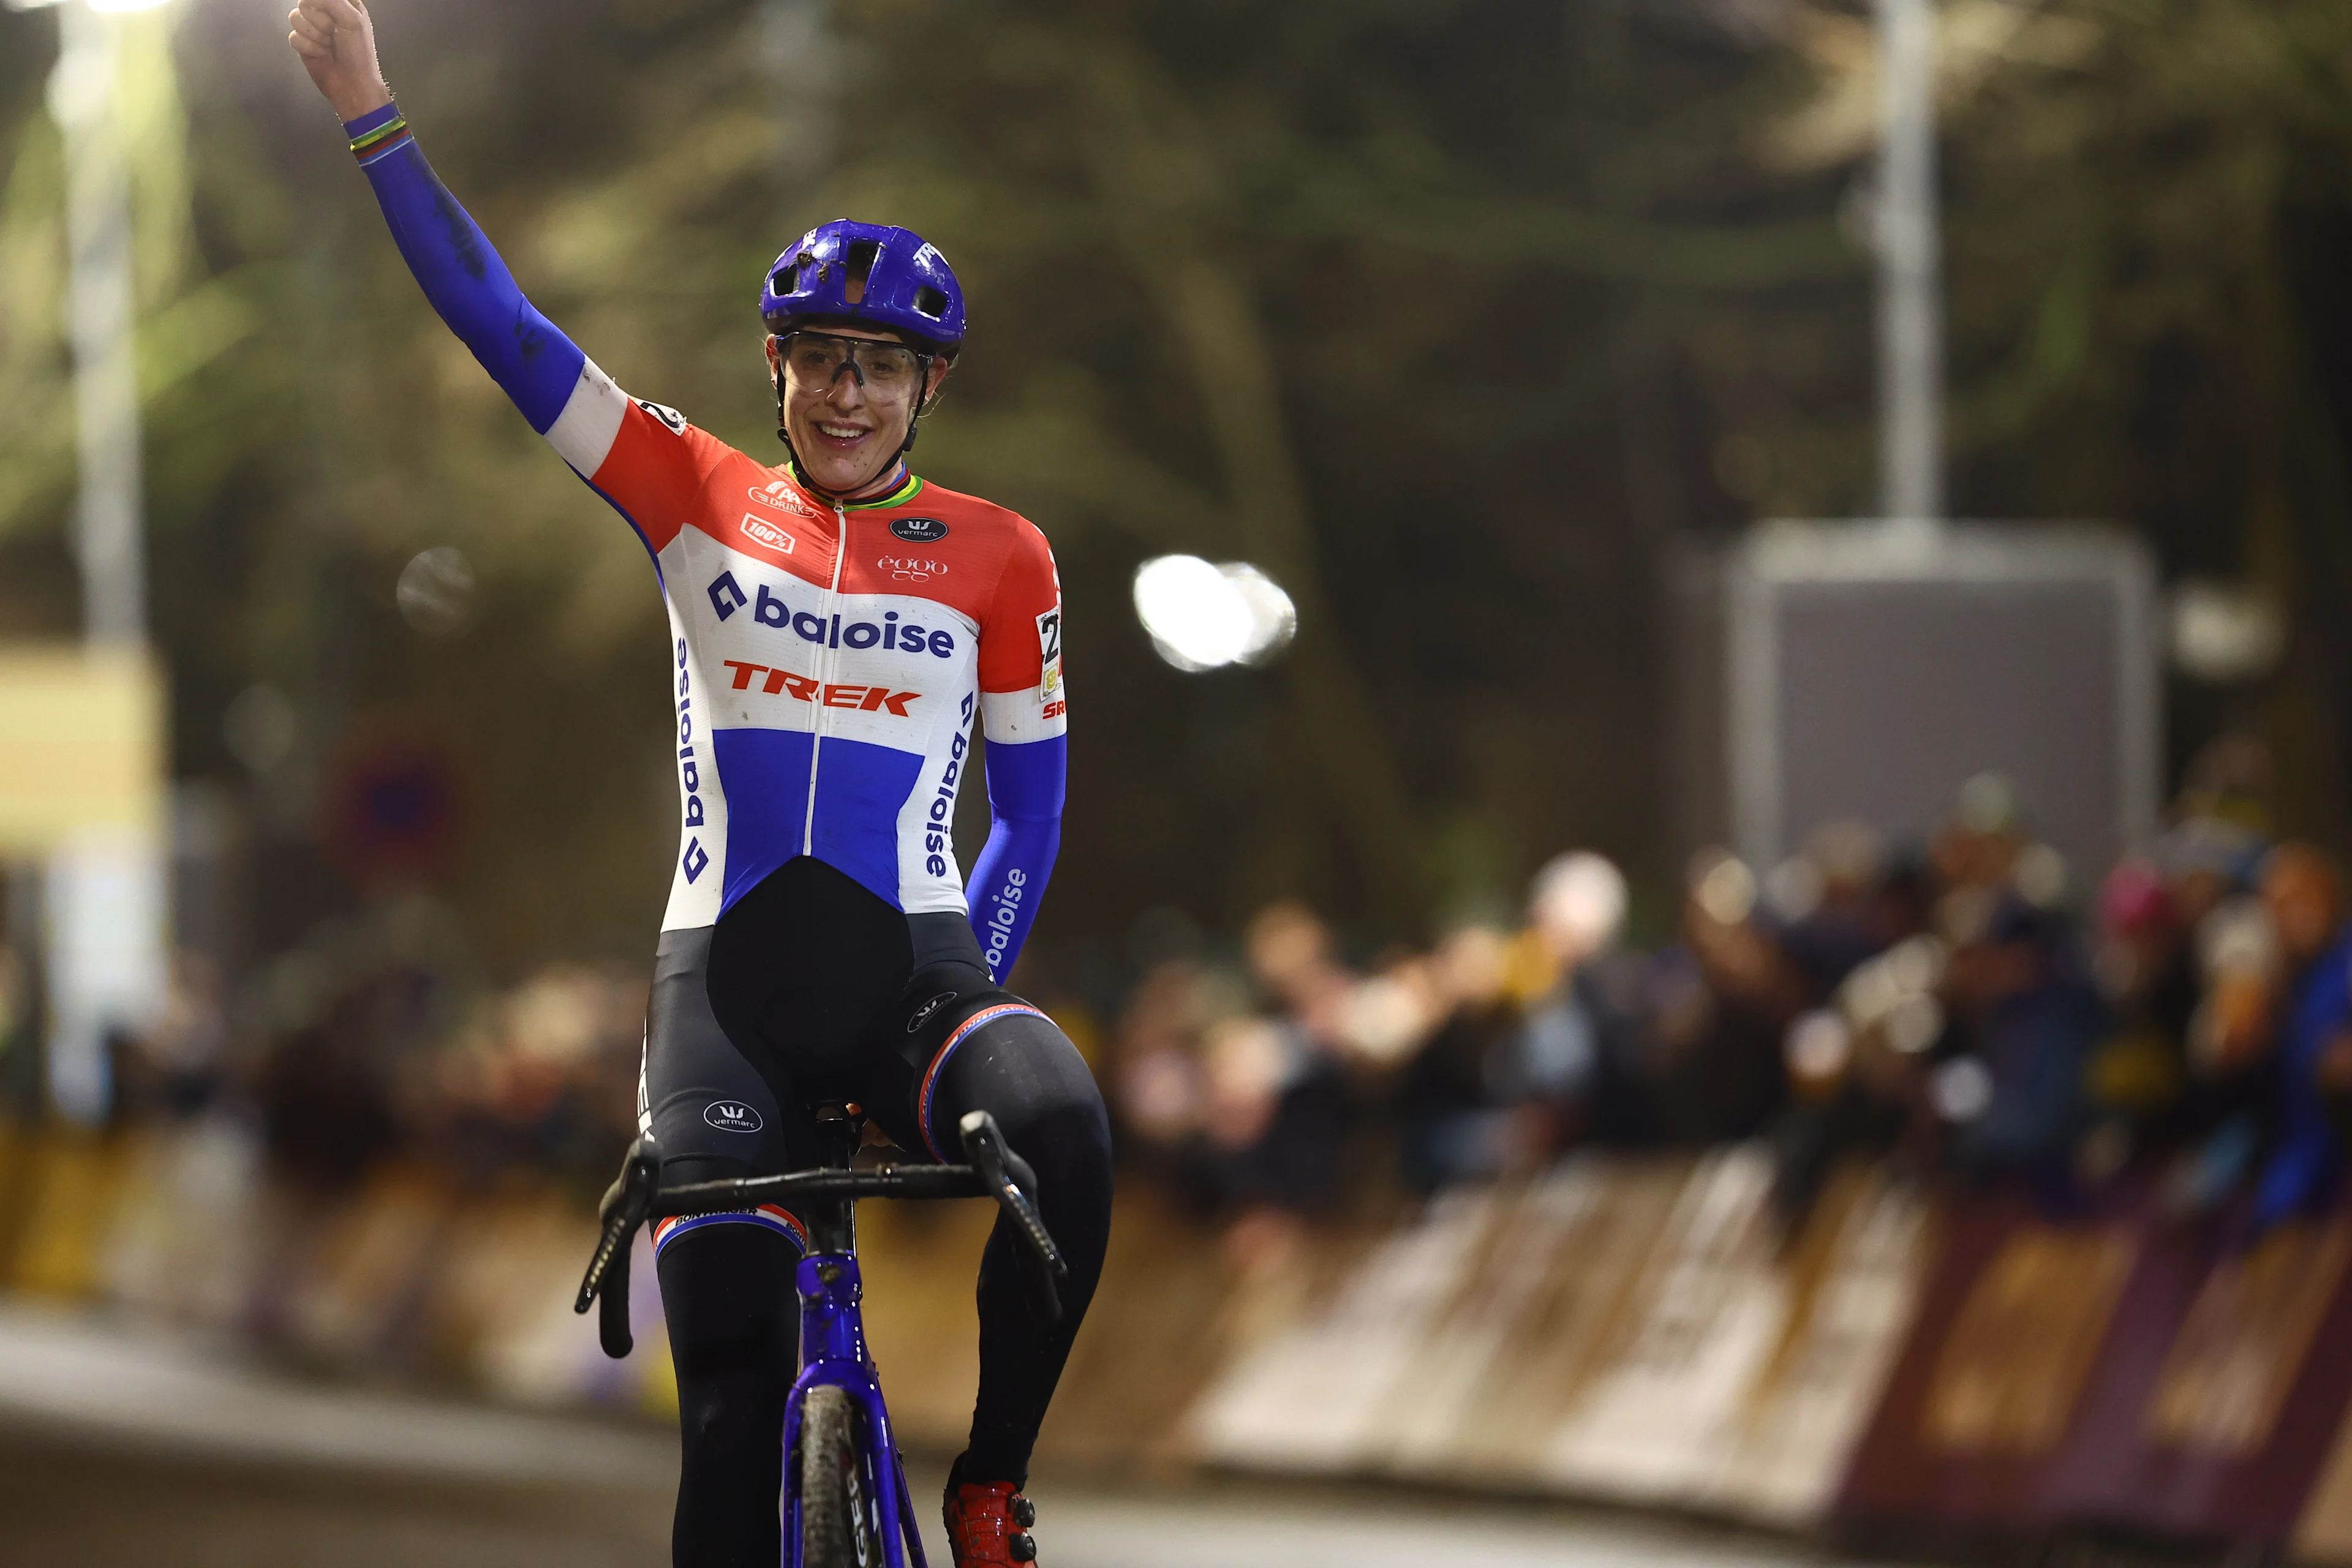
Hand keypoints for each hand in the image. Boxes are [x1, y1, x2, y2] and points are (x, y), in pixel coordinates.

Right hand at [288, 0, 391, 123]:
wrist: (352, 84)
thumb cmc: (359, 55)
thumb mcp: (353, 20)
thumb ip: (332, 1)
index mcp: (342, 4)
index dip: (323, 5)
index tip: (333, 16)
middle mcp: (326, 13)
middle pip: (304, 3)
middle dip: (321, 21)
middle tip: (334, 33)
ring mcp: (312, 28)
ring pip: (295, 17)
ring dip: (315, 35)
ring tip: (329, 45)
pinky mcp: (302, 42)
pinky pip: (293, 36)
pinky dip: (309, 47)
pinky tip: (321, 53)